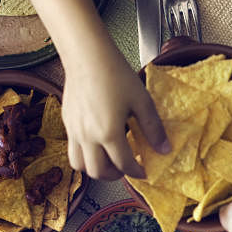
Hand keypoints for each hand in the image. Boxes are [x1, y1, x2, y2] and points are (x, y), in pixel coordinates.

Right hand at [61, 31, 167, 179]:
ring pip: (79, 165)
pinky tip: (98, 142)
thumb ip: (153, 128)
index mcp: (108, 133)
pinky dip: (86, 154)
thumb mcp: (142, 101)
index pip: (124, 165)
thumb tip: (165, 149)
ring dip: (96, 169)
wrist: (87, 55)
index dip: (137, 172)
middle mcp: (88, 136)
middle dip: (115, 176)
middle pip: (97, 172)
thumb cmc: (114, 73)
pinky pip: (72, 149)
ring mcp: (74, 130)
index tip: (144, 171)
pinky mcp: (67, 122)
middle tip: (127, 168)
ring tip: (110, 161)